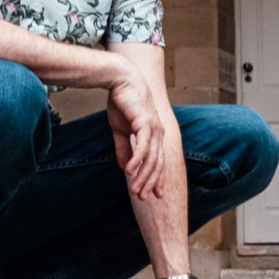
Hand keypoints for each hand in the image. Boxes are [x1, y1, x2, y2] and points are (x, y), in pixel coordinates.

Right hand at [106, 61, 169, 199]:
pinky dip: (137, 160)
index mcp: (154, 136)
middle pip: (157, 164)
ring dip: (143, 176)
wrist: (120, 80)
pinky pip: (142, 146)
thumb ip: (124, 148)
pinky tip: (130, 172)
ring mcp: (154, 128)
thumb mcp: (121, 130)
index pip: (158, 162)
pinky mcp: (145, 123)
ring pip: (150, 158)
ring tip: (135, 190)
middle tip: (142, 198)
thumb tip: (125, 168)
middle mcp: (158, 133)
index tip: (153, 195)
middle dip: (150, 182)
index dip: (156, 179)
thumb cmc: (122, 103)